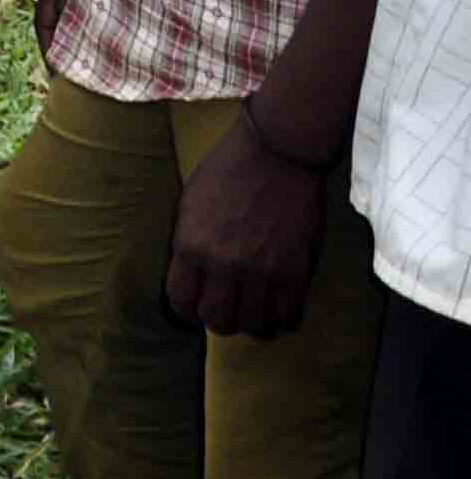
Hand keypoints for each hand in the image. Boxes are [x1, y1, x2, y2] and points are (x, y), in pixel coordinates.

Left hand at [165, 107, 329, 337]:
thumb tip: (187, 273)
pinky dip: (282, 319)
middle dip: (218, 320)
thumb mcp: (189, 204)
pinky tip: (278, 309)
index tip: (194, 305)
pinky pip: (288, 314)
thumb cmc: (227, 170)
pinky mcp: (297, 270)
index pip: (181, 302)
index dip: (186, 309)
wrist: (277, 153)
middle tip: (225, 309)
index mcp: (191, 247)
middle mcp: (225, 265)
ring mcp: (263, 270)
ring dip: (252, 323)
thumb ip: (187, 242)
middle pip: (218, 321)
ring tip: (253, 312)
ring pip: (254, 325)